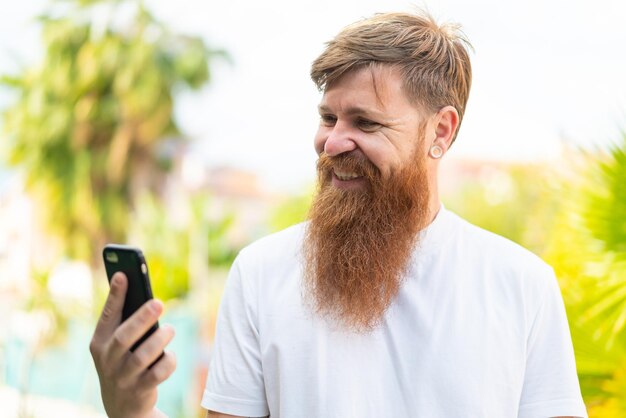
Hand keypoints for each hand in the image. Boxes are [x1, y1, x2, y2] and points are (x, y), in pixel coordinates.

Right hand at [90, 272, 175, 417]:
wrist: (121, 404)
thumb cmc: (122, 361)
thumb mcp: (114, 342)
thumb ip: (120, 317)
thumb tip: (127, 280)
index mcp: (100, 342)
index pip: (107, 316)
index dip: (115, 295)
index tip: (123, 274)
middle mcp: (108, 360)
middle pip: (124, 337)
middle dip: (141, 318)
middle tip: (159, 303)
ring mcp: (123, 377)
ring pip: (142, 356)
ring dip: (159, 340)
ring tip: (169, 329)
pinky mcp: (139, 391)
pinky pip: (157, 374)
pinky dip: (168, 361)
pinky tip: (169, 355)